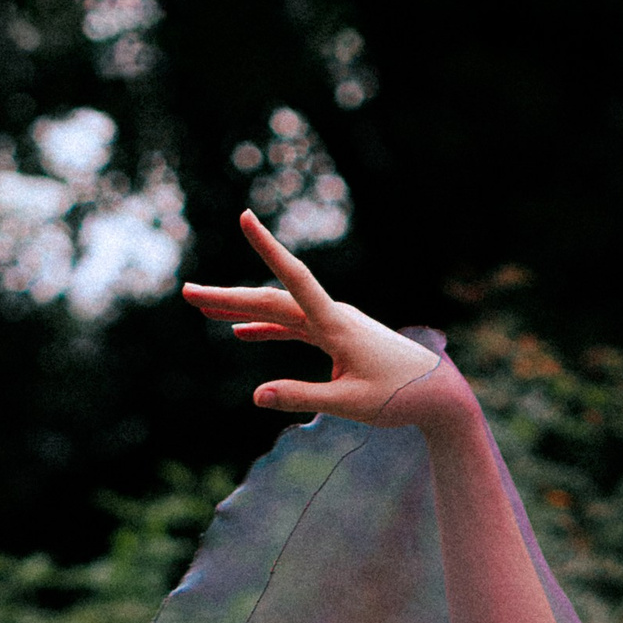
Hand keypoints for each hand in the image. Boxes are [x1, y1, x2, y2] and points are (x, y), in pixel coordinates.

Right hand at [183, 210, 446, 423]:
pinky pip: (293, 328)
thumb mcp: (348, 405)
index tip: (245, 217)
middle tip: (186, 294)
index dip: (268, 248)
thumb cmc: (398, 398)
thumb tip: (256, 396)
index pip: (294, 279)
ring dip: (241, 310)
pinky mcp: (335, 337)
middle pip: (271, 299)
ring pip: (279, 311)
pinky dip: (267, 329)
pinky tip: (241, 334)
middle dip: (228, 297)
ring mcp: (332, 324)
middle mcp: (331, 316)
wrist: (436, 394)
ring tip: (202, 307)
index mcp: (335, 324)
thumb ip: (301, 398)